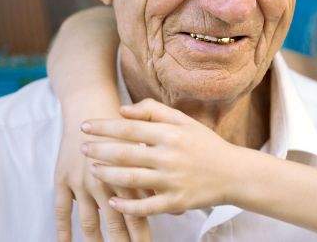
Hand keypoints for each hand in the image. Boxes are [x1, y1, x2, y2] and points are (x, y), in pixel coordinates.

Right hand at [54, 104, 151, 241]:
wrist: (91, 105)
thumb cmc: (125, 127)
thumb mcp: (148, 145)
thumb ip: (163, 178)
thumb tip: (180, 210)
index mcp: (130, 172)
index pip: (140, 209)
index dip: (143, 230)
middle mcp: (107, 179)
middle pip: (116, 219)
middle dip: (124, 241)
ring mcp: (83, 181)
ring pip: (89, 220)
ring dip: (96, 240)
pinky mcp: (63, 179)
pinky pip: (61, 209)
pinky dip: (63, 228)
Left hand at [80, 98, 239, 215]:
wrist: (234, 173)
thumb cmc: (205, 144)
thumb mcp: (184, 121)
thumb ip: (154, 111)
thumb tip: (123, 110)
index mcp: (171, 134)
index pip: (129, 129)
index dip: (104, 127)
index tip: (85, 126)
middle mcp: (170, 157)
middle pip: (126, 154)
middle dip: (99, 150)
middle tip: (82, 147)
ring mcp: (172, 181)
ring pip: (132, 179)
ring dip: (108, 174)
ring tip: (93, 170)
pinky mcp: (176, 202)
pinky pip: (146, 206)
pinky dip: (128, 205)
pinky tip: (113, 201)